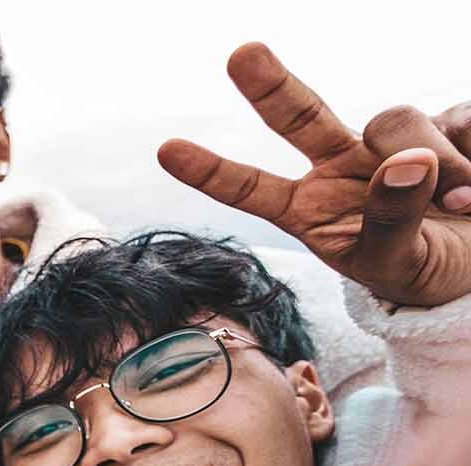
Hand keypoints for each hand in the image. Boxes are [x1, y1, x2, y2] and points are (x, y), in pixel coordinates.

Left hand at [158, 43, 470, 307]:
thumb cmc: (423, 269)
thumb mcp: (398, 264)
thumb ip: (390, 221)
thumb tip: (403, 163)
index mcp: (309, 209)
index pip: (252, 189)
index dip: (212, 170)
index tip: (167, 150)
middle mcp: (338, 166)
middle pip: (297, 115)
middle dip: (268, 84)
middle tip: (240, 54)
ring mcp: (386, 142)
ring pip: (394, 121)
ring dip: (433, 162)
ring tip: (460, 204)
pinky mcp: (440, 124)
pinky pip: (454, 120)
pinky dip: (467, 156)